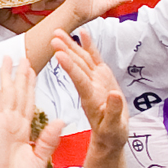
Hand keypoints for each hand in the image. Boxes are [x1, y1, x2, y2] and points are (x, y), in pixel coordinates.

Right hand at [0, 51, 53, 167]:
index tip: (32, 74)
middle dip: (20, 76)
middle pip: (18, 94)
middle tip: (22, 58)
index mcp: (22, 132)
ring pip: (8, 91)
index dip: (31, 88)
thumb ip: (49, 139)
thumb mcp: (39, 160)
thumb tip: (60, 120)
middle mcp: (12, 123)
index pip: (29, 104)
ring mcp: (3, 121)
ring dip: (8, 74)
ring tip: (8, 57)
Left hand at [47, 30, 125, 156]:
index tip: (58, 54)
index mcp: (91, 98)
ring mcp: (95, 81)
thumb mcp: (113, 127)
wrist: (110, 136)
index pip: (78, 80)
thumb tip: (114, 95)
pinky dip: (88, 45)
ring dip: (71, 45)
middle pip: (77, 65)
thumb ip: (113, 111)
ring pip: (82, 59)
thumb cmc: (111, 134)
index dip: (70, 67)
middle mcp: (90, 86)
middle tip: (54, 36)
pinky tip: (82, 33)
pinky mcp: (102, 77)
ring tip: (59, 32)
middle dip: (65, 50)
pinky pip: (94, 59)